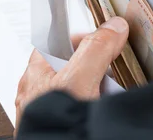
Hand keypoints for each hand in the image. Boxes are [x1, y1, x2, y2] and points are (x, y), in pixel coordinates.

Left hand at [14, 17, 128, 135]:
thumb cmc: (54, 126)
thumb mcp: (79, 80)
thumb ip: (96, 49)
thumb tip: (113, 27)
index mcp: (37, 71)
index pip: (57, 39)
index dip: (82, 35)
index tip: (106, 36)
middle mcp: (41, 89)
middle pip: (74, 62)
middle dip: (98, 63)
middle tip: (115, 67)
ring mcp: (52, 109)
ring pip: (82, 86)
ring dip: (101, 86)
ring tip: (114, 91)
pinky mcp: (64, 126)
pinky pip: (85, 106)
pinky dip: (99, 105)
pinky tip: (109, 108)